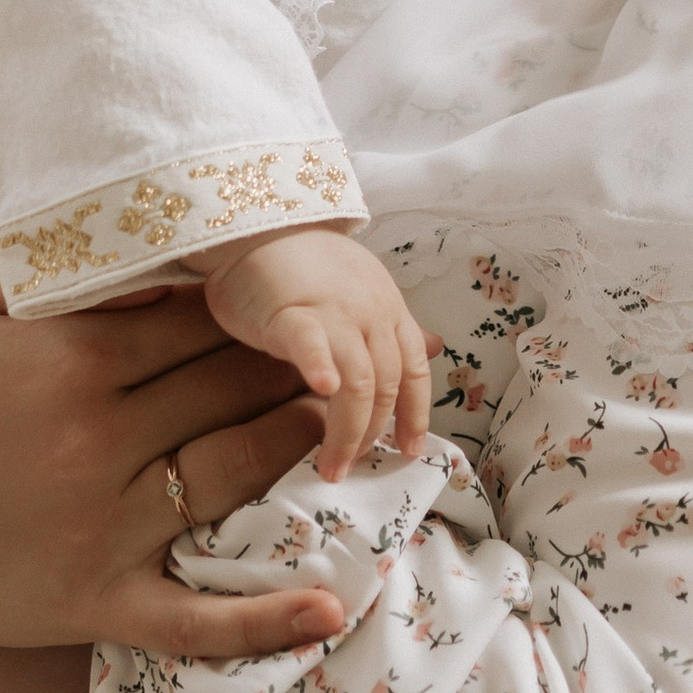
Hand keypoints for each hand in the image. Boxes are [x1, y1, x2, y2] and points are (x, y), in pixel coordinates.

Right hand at [0, 272, 340, 692]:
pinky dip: (265, 618)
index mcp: (66, 360)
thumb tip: (147, 255)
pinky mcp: (95, 601)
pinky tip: (332, 607)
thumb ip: (49, 281)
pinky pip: (193, 616)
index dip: (253, 313)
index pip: (194, 324)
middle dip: (292, 367)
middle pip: (225, 389)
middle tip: (350, 354)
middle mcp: (93, 437)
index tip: (301, 300)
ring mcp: (99, 525)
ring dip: (298, 446)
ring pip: (231, 474)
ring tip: (346, 428)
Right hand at [198, 226, 432, 478]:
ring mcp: (333, 311)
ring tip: (330, 464)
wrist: (259, 226)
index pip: (414, 371)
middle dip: (372, 434)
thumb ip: (390, 326)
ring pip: (358, 380)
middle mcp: (370, 312)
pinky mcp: (290, 311)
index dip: (416, 415)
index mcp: (389, 310)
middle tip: (350, 467)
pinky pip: (311, 342)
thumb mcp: (361, 292)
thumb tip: (433, 346)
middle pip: (386, 386)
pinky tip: (320, 391)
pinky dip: (320, 366)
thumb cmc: (303, 266)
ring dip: (347, 430)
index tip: (408, 450)